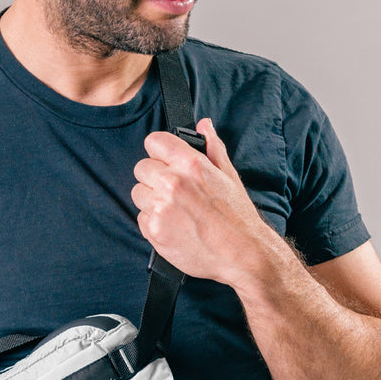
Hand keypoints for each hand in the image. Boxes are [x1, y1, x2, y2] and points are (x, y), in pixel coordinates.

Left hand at [131, 118, 274, 286]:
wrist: (242, 254)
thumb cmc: (237, 216)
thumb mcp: (229, 176)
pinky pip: (141, 218)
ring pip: (138, 193)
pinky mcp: (154, 231)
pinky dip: (153, 222)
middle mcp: (172, 183)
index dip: (160, 152)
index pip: (154, 142)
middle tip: (174, 191)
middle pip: (141, 168)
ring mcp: (161, 208)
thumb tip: (203, 125)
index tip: (166, 161)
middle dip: (154, 177)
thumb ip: (212, 148)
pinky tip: (173, 226)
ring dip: (151, 200)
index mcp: (190, 164)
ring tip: (175, 210)